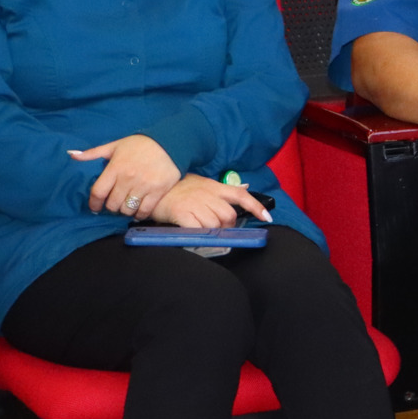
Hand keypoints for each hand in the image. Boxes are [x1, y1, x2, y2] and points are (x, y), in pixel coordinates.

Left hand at [71, 135, 180, 218]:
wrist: (170, 142)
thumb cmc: (140, 144)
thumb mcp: (115, 146)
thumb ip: (93, 153)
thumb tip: (71, 155)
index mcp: (115, 168)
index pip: (98, 193)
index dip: (94, 204)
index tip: (95, 207)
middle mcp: (128, 178)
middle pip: (112, 204)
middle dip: (111, 206)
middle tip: (114, 203)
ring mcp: (144, 185)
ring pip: (127, 209)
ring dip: (124, 210)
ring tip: (126, 206)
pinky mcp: (159, 190)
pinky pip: (145, 210)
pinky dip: (139, 214)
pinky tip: (138, 211)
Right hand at [148, 174, 273, 228]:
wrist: (150, 186)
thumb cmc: (176, 186)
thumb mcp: (202, 182)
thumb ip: (222, 188)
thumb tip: (245, 187)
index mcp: (214, 186)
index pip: (240, 195)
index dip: (256, 206)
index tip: (267, 218)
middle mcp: (207, 194)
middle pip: (229, 216)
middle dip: (227, 227)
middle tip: (217, 229)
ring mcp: (194, 204)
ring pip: (215, 225)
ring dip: (212, 233)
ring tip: (201, 231)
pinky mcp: (182, 213)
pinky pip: (198, 229)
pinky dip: (199, 236)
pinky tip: (193, 235)